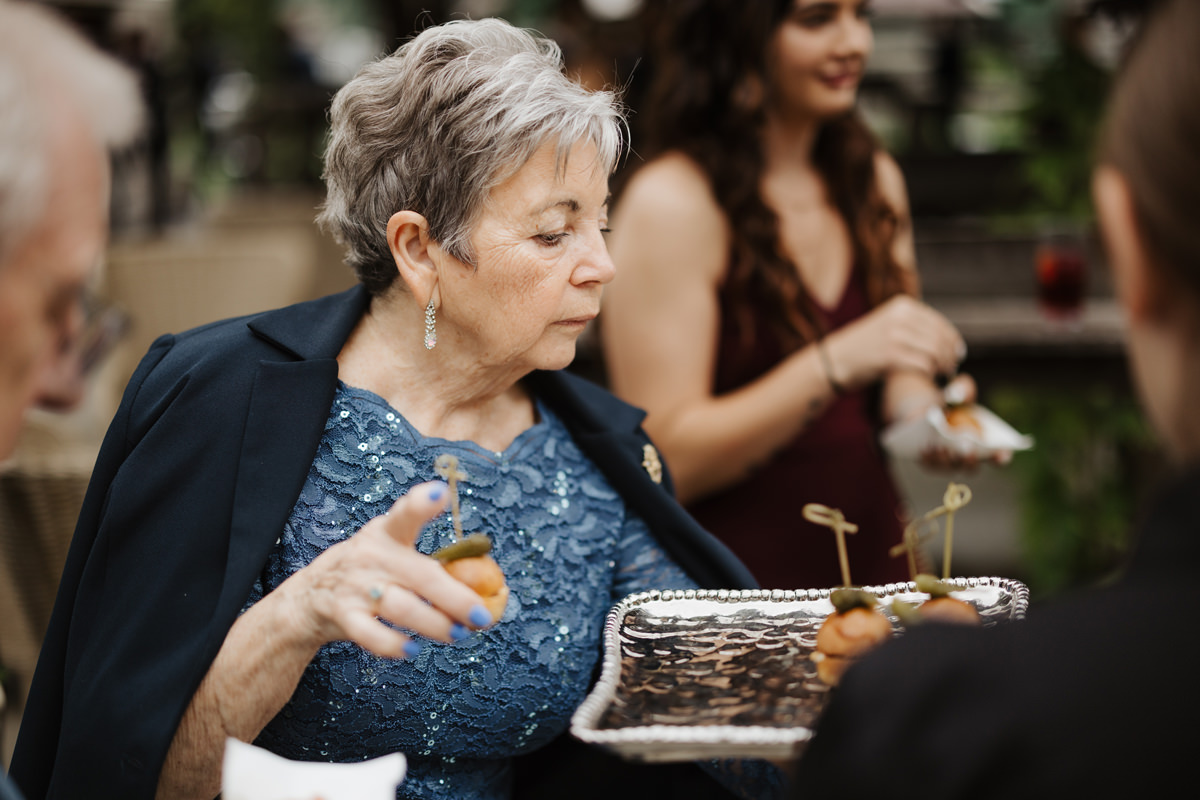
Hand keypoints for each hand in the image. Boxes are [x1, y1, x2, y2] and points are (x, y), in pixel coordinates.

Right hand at [283, 481, 494, 658]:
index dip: (422, 503)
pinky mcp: (343, 615)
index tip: (439, 494)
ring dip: (435, 624)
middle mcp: (373, 555)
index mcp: (388, 532)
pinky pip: (371, 635)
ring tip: (458, 634)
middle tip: (483, 617)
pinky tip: (412, 649)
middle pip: (421, 575)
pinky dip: (394, 645)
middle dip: (457, 598)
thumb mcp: (392, 550)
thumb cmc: (369, 570)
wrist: (309, 596)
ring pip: (402, 608)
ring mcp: (356, 586)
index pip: (406, 513)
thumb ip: (433, 562)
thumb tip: (490, 588)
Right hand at [824, 296, 964, 391]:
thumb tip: (946, 338)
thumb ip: (913, 325)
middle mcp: (900, 317)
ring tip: (942, 374)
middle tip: (951, 368)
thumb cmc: (864, 346)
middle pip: (939, 338)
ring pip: (934, 352)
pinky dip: (929, 373)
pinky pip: (923, 365)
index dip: (952, 340)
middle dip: (950, 355)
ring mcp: (894, 336)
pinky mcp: (890, 356)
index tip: (957, 354)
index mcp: (902, 306)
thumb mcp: (889, 324)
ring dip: (942, 366)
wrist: (835, 359)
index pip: (939, 323)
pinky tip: (928, 378)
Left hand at [921, 375, 1011, 470]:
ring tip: (941, 446)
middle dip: (971, 459)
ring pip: (950, 467)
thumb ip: (962, 388)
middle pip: (972, 467)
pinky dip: (929, 457)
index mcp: (987, 446)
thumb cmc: (953, 406)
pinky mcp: (932, 464)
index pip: (1000, 457)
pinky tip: (924, 447)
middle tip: (968, 446)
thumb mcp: (958, 393)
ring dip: (947, 459)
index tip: (1003, 452)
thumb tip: (957, 394)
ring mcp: (951, 465)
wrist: (929, 414)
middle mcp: (970, 460)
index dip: (1003, 456)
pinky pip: (930, 465)